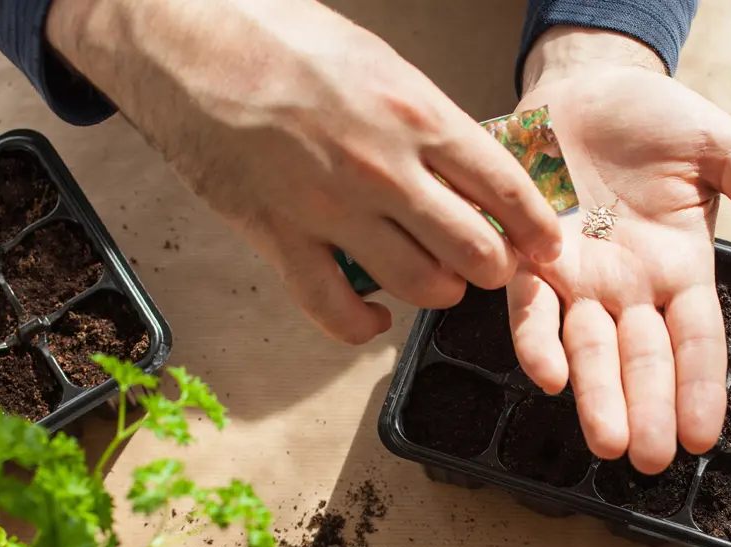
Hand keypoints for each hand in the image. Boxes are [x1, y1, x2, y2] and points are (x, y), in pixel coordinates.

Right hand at [47, 0, 561, 343]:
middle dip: (494, 267)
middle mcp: (383, 169)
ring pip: (420, 286)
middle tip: (490, 263)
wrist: (184, 38)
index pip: (506, 189)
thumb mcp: (380, 63)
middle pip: (476, 251)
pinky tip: (376, 315)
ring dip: (439, 291)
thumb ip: (428, 122)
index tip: (547, 245)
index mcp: (415, 115)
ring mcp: (331, 210)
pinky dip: (364, 325)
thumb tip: (472, 166)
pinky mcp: (280, 239)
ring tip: (437, 278)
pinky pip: (336, 312)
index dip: (537, 228)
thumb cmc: (280, 38)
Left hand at [510, 28, 730, 474]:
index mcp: (681, 270)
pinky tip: (546, 374)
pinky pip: (531, 306)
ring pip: (589, 347)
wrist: (585, 84)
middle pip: (642, 359)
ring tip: (607, 440)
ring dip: (596, 394)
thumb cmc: (655, 119)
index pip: (696, 341)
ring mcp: (580, 278)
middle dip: (646, 409)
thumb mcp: (721, 147)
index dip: (699, 387)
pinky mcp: (530, 256)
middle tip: (649, 461)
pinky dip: (536, 338)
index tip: (703, 437)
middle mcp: (630, 288)